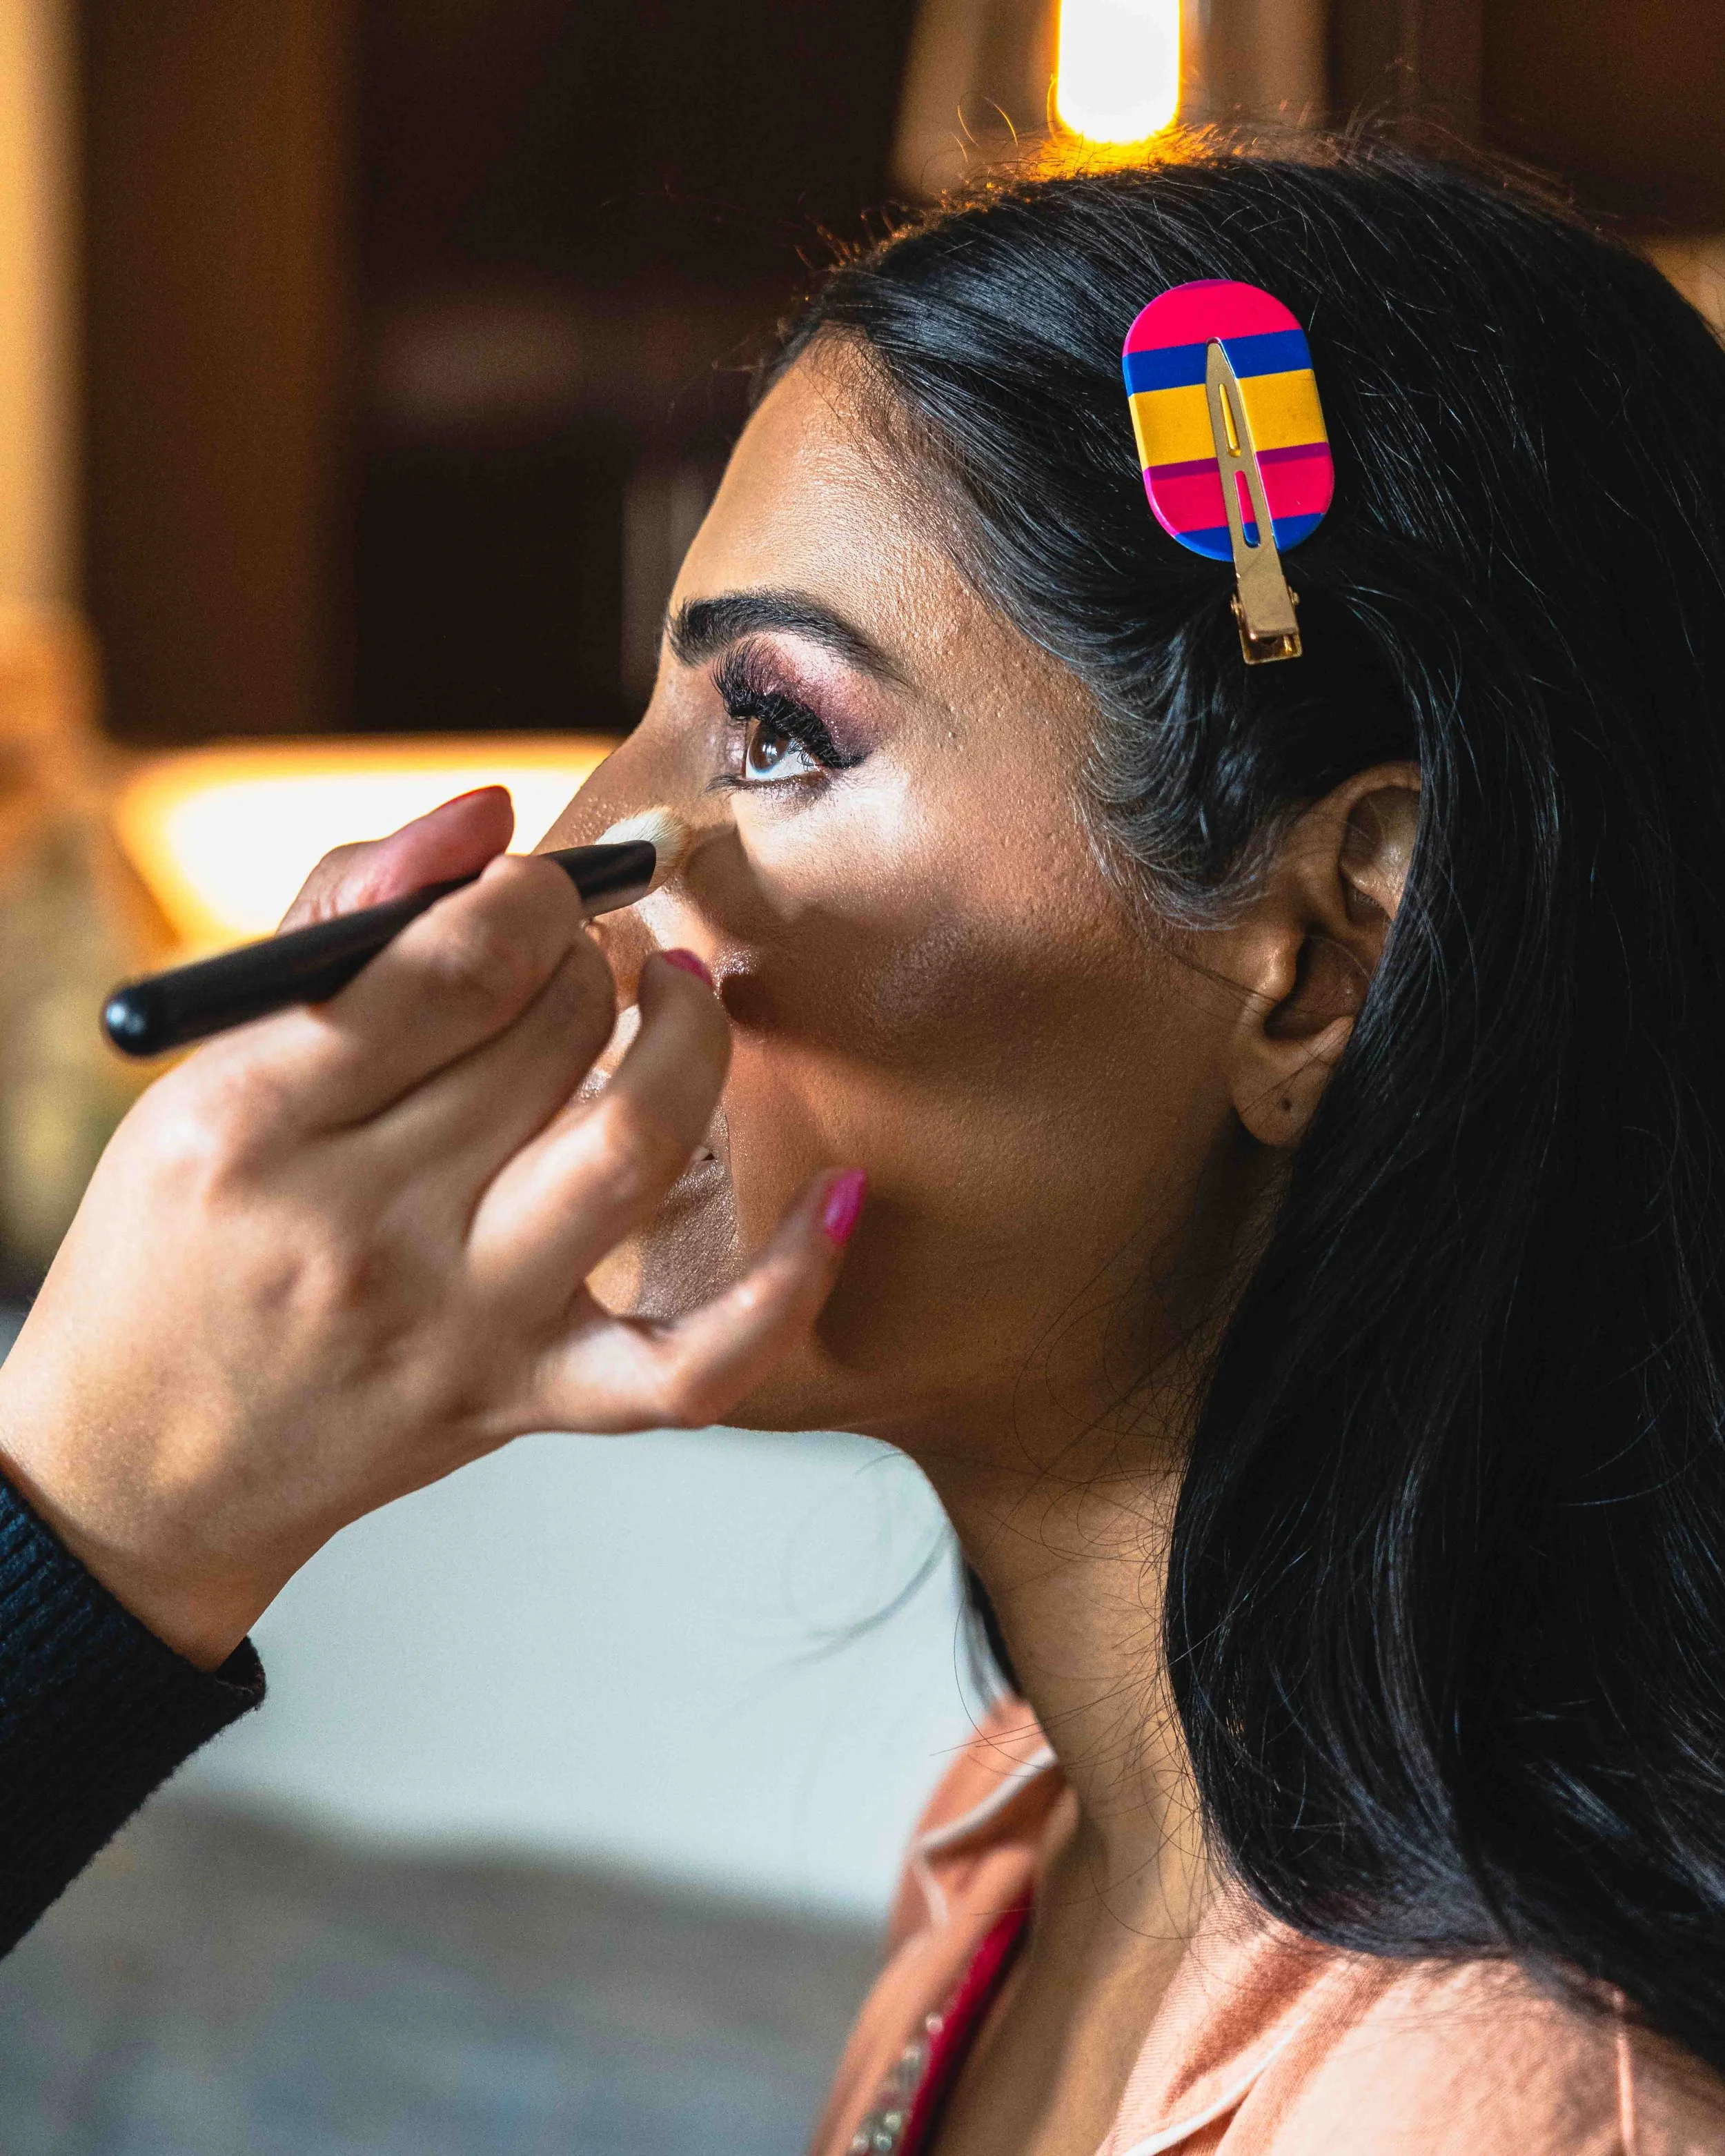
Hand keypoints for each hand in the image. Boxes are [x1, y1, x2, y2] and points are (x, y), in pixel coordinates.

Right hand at [0, 788, 860, 1667]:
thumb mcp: (204, 1069)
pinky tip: (842, 1196)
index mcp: (253, 1122)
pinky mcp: (529, 1401)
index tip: (539, 884)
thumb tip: (488, 815)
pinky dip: (790, 1283)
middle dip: (593, 951)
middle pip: (550, 1034)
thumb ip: (340, 918)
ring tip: (678, 992)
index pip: (449, 963)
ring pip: (632, 1152)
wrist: (151, 1463)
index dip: (530, 892)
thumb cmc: (178, 1237)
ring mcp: (461, 1324)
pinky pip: (695, 1364)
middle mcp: (362, 1228)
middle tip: (589, 944)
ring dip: (688, 1041)